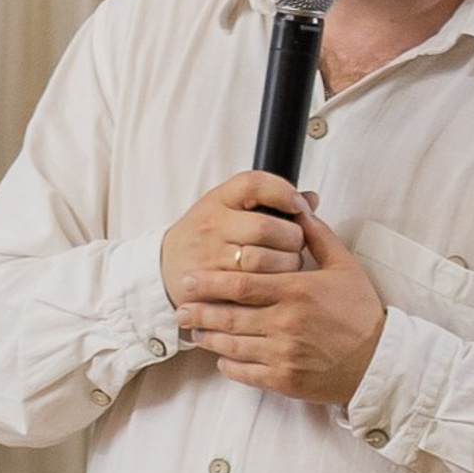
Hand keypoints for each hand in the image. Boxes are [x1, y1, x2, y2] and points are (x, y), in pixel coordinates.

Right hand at [160, 167, 310, 311]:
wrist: (163, 266)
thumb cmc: (206, 236)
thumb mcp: (230, 208)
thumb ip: (270, 201)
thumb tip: (310, 199)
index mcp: (219, 200)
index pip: (254, 184)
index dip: (284, 192)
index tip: (299, 206)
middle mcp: (212, 225)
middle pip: (266, 227)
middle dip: (293, 238)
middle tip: (296, 244)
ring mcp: (210, 256)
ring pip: (263, 261)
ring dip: (286, 264)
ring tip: (287, 265)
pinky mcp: (210, 285)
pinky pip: (251, 288)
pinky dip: (269, 287)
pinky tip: (273, 284)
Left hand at [172, 203, 386, 407]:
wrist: (379, 360)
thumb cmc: (361, 312)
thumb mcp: (345, 266)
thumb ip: (318, 237)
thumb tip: (300, 209)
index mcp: (296, 292)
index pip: (242, 284)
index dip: (210, 283)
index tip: (190, 280)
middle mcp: (286, 323)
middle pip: (229, 317)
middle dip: (199, 313)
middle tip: (180, 309)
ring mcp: (284, 354)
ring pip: (232, 346)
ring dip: (208, 339)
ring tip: (194, 332)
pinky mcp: (285, 380)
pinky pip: (245, 373)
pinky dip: (228, 366)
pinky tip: (220, 358)